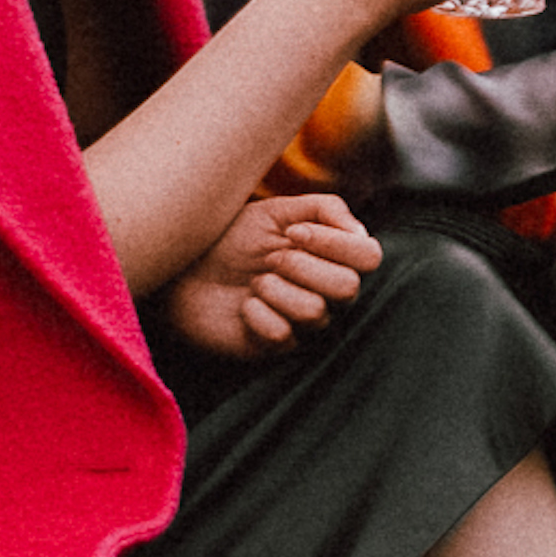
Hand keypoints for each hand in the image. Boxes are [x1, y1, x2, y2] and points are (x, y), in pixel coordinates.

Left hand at [162, 184, 377, 359]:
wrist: (186, 271)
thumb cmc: (232, 239)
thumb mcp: (276, 211)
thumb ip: (324, 208)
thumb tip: (359, 231)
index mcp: (334, 259)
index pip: (369, 256)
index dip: (334, 243)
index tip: (294, 232)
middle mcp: (327, 294)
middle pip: (348, 287)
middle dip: (302, 266)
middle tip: (271, 259)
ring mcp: (305, 324)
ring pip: (314, 311)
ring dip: (274, 289)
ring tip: (255, 283)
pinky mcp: (278, 348)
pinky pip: (281, 334)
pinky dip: (255, 313)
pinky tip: (244, 306)